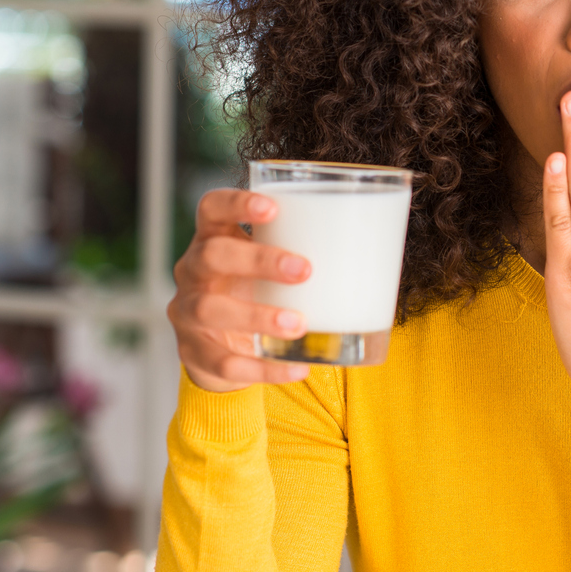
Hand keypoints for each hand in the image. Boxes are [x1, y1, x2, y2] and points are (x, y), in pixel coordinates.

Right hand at [168, 189, 312, 391]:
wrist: (221, 351)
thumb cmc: (257, 294)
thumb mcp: (269, 270)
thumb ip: (304, 255)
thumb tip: (383, 249)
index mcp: (214, 239)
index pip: (212, 208)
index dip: (235, 203)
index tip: (273, 208)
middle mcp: (193, 271)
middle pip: (212, 255)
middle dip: (259, 260)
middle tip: (304, 270)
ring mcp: (187, 312)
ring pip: (211, 309)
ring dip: (258, 316)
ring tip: (299, 325)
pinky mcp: (193, 353)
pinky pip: (223, 362)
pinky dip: (262, 368)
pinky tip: (297, 368)